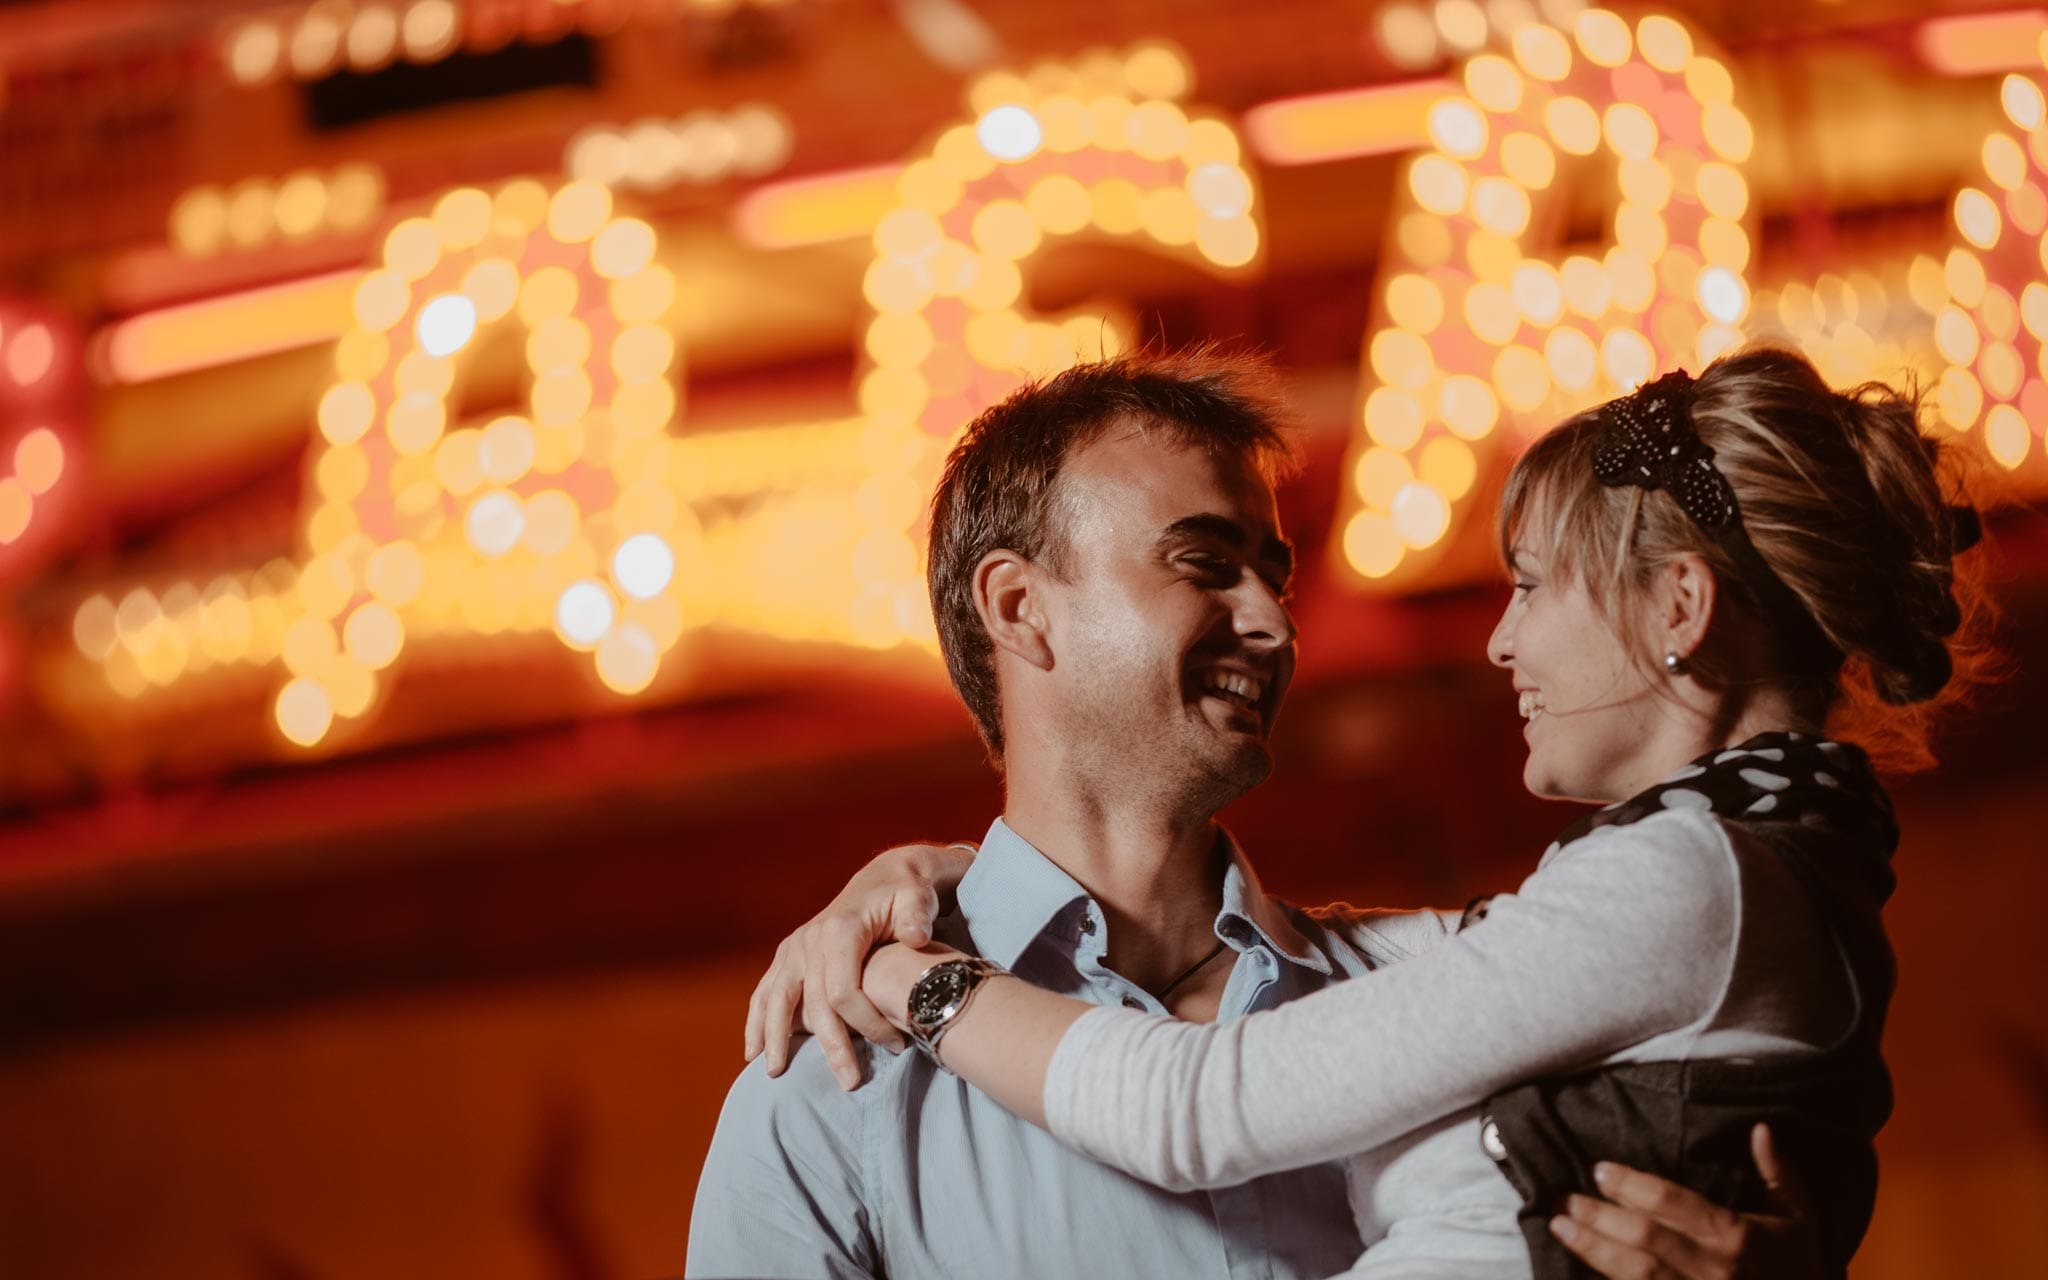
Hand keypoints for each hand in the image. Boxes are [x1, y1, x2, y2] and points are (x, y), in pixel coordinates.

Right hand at [743, 842, 973, 1088]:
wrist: (885, 877)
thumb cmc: (906, 895)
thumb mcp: (918, 898)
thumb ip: (918, 917)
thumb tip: (915, 937)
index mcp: (840, 930)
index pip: (844, 990)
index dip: (868, 1022)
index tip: (896, 1044)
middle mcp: (810, 939)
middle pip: (812, 1003)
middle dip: (830, 1046)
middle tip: (849, 1083)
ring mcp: (795, 947)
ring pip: (777, 1000)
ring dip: (776, 1038)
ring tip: (776, 1074)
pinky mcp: (789, 955)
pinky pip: (765, 991)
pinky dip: (755, 1021)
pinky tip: (753, 1051)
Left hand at [1550, 1124, 1823, 1279]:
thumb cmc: (1801, 1267)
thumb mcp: (1801, 1219)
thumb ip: (1781, 1174)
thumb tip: (1760, 1129)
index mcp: (1736, 1236)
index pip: (1674, 1205)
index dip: (1632, 1187)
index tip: (1600, 1171)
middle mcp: (1713, 1269)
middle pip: (1646, 1240)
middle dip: (1601, 1218)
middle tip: (1565, 1199)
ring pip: (1636, 1274)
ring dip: (1593, 1251)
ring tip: (1559, 1228)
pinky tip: (1582, 1266)